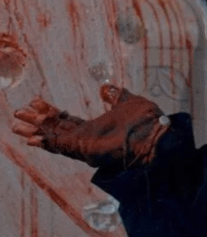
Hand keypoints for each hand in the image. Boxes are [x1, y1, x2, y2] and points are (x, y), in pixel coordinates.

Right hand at [12, 84, 169, 168]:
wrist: (159, 133)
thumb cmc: (148, 120)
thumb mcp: (128, 102)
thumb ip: (115, 96)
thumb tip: (104, 88)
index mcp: (96, 127)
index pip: (68, 121)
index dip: (52, 113)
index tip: (36, 102)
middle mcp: (88, 138)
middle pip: (56, 130)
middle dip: (36, 122)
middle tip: (17, 113)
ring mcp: (86, 145)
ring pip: (54, 138)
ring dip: (36, 131)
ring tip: (17, 124)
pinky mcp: (88, 149)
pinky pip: (62, 146)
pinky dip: (46, 141)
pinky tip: (32, 138)